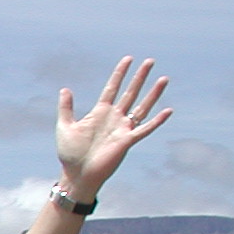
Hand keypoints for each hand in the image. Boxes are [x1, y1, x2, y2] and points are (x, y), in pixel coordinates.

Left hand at [56, 58, 171, 198]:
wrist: (76, 175)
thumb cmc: (70, 154)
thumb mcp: (65, 126)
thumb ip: (66, 108)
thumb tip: (65, 89)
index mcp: (100, 112)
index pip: (112, 88)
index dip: (120, 73)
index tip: (128, 59)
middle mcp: (114, 118)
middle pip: (130, 92)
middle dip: (139, 77)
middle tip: (150, 61)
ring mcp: (122, 129)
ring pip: (141, 107)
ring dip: (153, 94)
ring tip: (164, 79)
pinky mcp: (127, 141)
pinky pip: (144, 129)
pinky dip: (156, 121)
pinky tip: (168, 111)